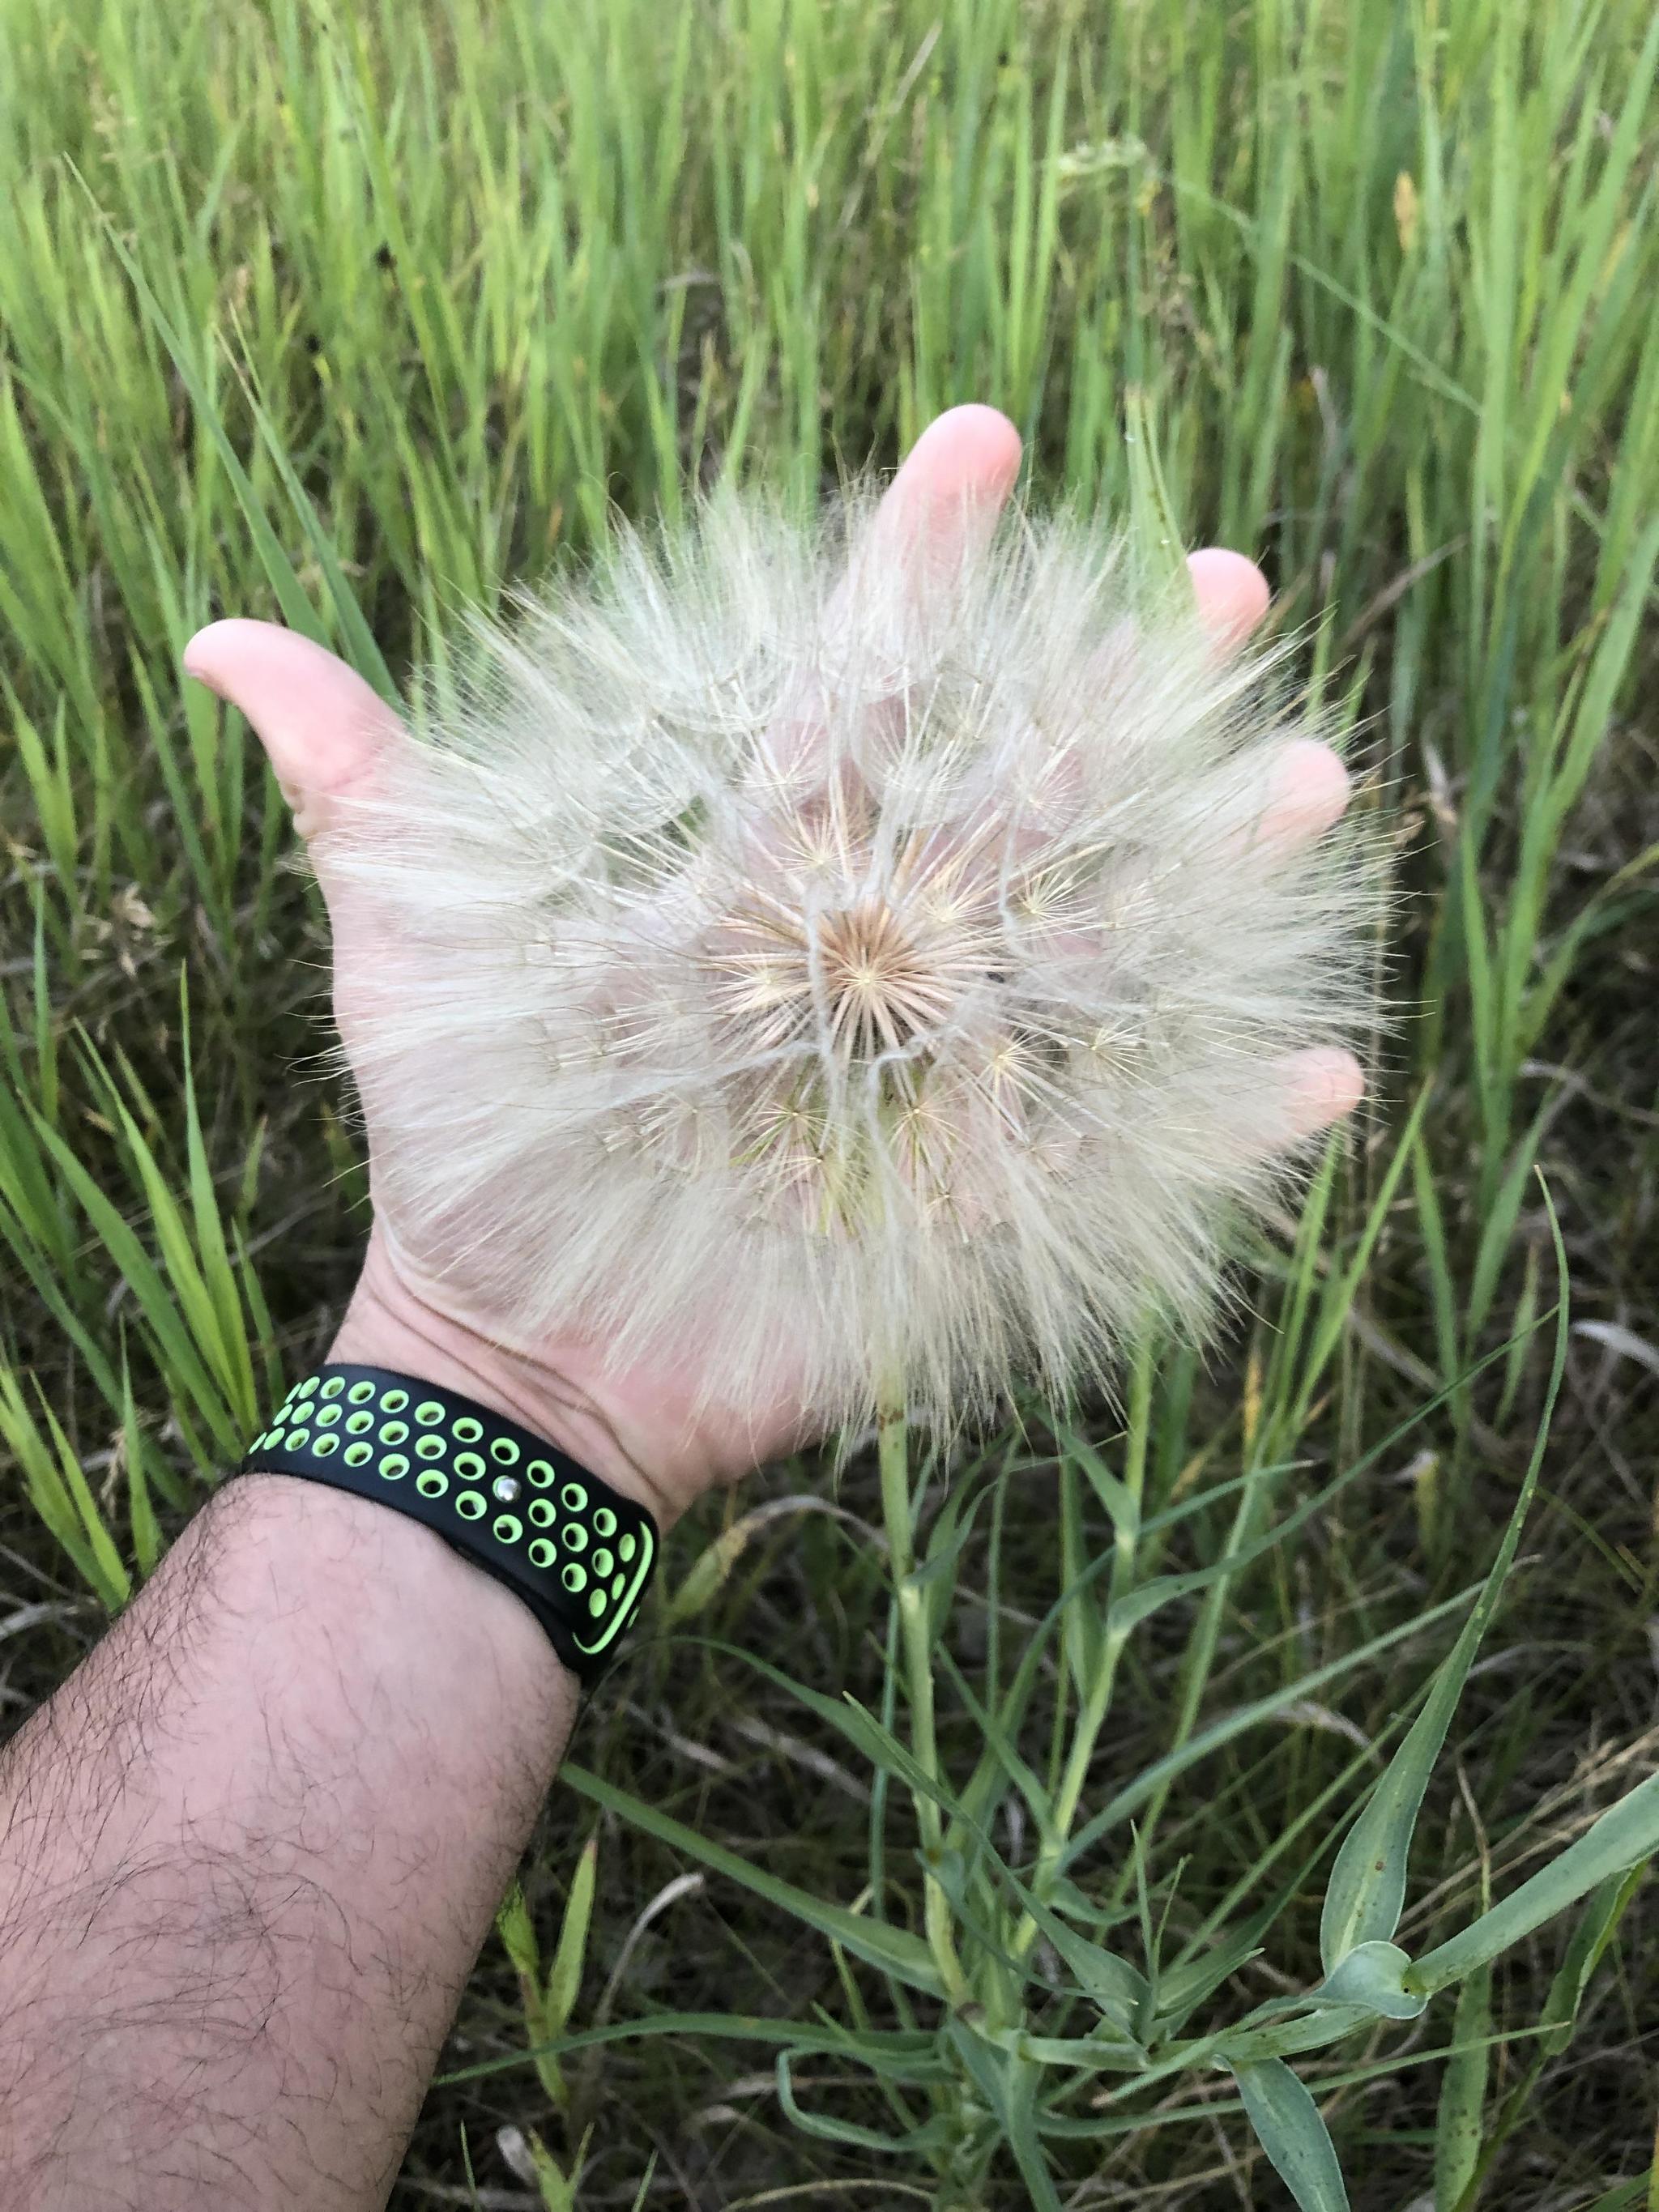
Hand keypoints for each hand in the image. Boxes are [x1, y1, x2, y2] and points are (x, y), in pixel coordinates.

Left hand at [185, 406, 1359, 1525]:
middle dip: (1124, 689)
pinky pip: (1127, 1155)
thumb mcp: (402, 957)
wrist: (514, 1350)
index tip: (981, 445)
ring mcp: (939, 1072)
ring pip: (1103, 951)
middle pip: (1022, 793)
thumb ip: (359, 799)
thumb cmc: (465, 1147)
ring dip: (1218, 876)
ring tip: (1313, 782)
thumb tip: (219, 645)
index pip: (856, 687)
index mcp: (763, 868)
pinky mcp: (978, 1205)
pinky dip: (1227, 1130)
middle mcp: (874, 948)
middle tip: (1228, 584)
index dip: (916, 570)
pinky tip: (1325, 1071)